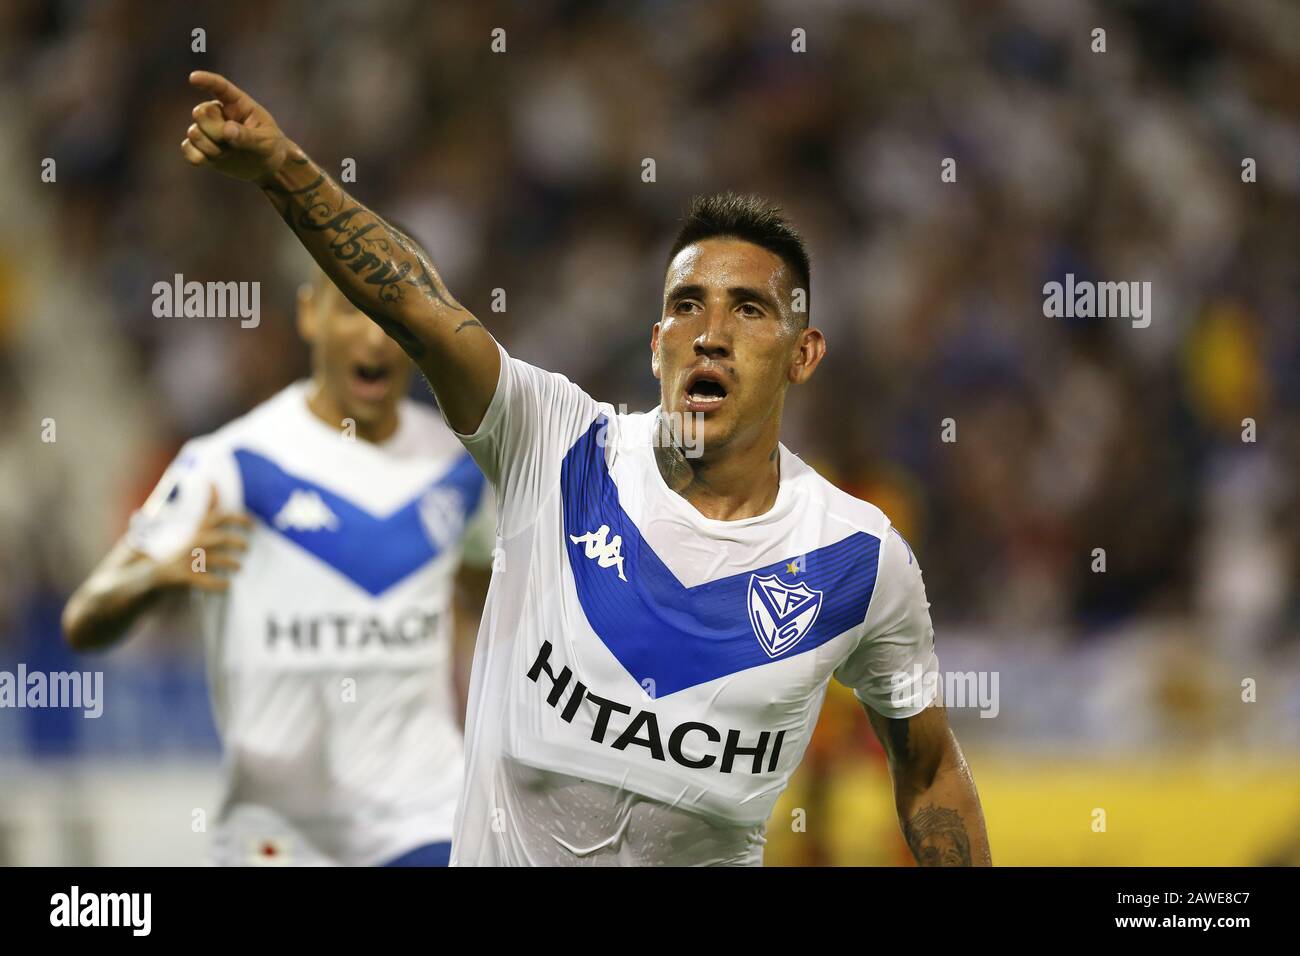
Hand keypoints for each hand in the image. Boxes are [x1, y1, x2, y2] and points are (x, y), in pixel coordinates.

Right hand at [159, 486, 252, 592]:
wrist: (147, 574)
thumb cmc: (177, 551)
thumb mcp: (191, 530)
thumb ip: (205, 513)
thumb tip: (213, 484)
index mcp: (196, 530)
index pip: (217, 516)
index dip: (237, 517)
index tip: (253, 522)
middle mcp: (193, 542)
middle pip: (220, 537)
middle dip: (237, 541)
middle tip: (247, 547)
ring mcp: (188, 559)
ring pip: (215, 559)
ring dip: (231, 563)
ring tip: (239, 567)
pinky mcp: (184, 576)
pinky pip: (205, 580)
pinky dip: (218, 584)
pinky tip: (226, 585)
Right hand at [180, 71, 298, 184]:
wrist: (268, 167)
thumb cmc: (271, 147)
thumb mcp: (267, 142)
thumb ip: (248, 136)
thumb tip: (227, 131)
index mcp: (238, 104)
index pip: (220, 87)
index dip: (206, 81)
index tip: (193, 78)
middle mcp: (219, 114)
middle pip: (201, 112)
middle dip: (214, 130)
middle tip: (231, 141)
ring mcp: (209, 131)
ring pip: (194, 133)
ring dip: (209, 147)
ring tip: (225, 154)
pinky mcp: (203, 148)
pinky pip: (187, 148)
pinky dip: (193, 155)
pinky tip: (203, 161)